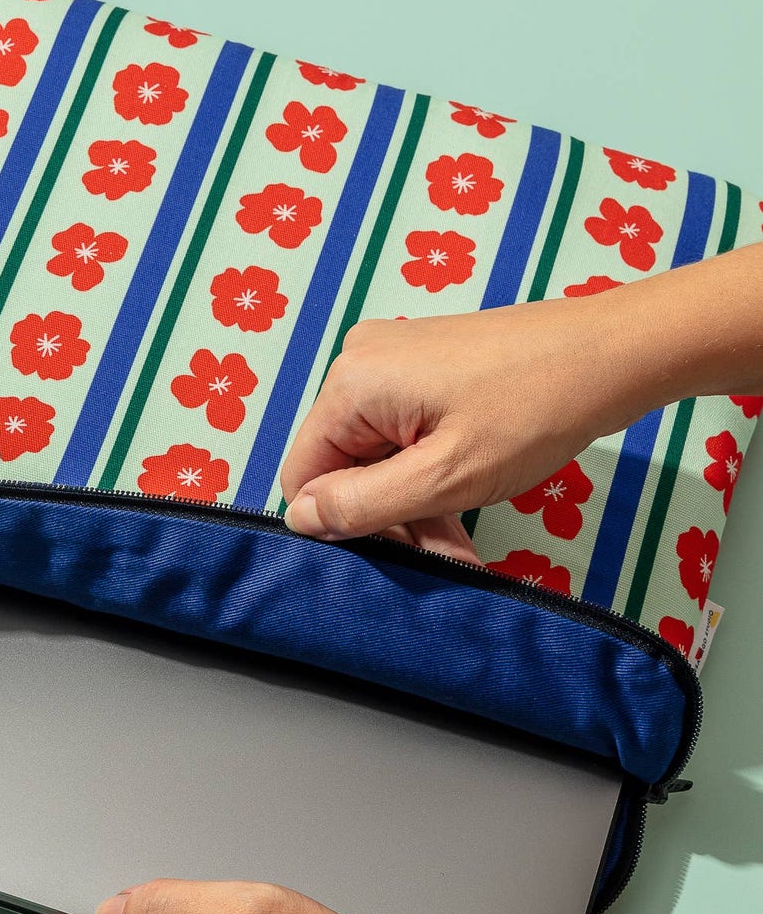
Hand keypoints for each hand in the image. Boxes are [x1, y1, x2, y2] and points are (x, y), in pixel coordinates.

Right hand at [279, 299, 631, 549]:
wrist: (613, 352)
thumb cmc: (537, 410)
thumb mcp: (445, 478)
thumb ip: (363, 505)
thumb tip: (300, 520)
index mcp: (351, 383)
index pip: (304, 476)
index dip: (344, 525)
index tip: (400, 553)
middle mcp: (360, 363)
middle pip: (343, 467)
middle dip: (390, 519)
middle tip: (445, 560)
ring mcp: (394, 361)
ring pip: (378, 458)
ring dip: (416, 506)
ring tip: (463, 550)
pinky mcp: (425, 367)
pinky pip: (405, 435)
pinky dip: (430, 474)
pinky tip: (463, 511)